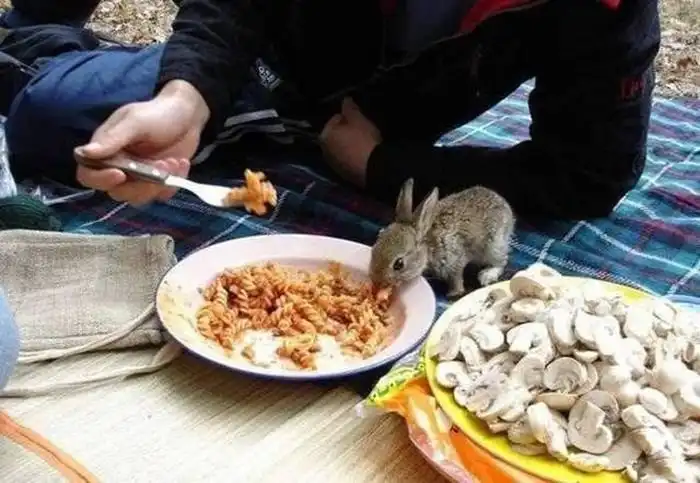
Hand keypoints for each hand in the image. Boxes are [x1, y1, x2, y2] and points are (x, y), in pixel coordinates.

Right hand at [74, 80, 209, 204]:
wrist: (187, 116)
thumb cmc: (156, 113)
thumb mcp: (135, 121)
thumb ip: (112, 139)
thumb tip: (84, 153)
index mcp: (105, 151)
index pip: (89, 175)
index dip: (100, 180)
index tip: (120, 174)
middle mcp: (118, 168)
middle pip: (117, 192)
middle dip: (141, 184)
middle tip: (163, 164)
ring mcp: (139, 178)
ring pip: (139, 198)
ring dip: (158, 184)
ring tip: (174, 162)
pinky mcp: (158, 184)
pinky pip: (161, 195)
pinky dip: (174, 183)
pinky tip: (182, 164)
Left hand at [320, 97, 381, 187]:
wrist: (375, 170)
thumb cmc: (363, 139)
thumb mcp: (358, 119)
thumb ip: (349, 107)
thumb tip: (345, 99)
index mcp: (324, 136)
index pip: (334, 119)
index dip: (348, 116)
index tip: (359, 118)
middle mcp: (324, 152)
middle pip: (336, 135)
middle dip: (347, 131)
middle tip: (362, 129)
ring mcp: (334, 166)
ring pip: (342, 149)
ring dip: (350, 144)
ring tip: (365, 142)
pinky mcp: (345, 176)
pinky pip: (348, 160)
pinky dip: (353, 156)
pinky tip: (365, 154)